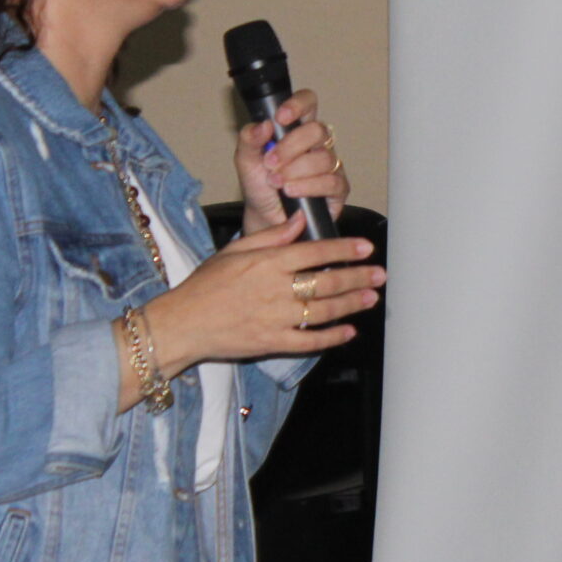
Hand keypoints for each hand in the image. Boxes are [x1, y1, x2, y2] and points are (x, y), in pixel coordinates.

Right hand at [146, 214, 383, 369]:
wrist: (183, 323)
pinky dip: (331, 338)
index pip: (316, 252)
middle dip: (357, 277)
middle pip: (327, 282)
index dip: (345, 249)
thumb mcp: (235, 250)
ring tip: (370, 298)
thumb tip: (298, 220)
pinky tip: (347, 332)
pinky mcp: (272, 342)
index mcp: (268, 262)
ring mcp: (276, 318)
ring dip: (351, 305)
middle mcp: (276, 289)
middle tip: (378, 275)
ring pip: (324, 311)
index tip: (365, 248)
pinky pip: (309, 341)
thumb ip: (271, 235)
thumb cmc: (205, 284)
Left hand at [234, 89, 349, 232]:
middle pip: (318, 130)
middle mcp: (317, 144)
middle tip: (270, 163)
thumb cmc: (260, 186)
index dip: (298, 104)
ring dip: (295, 171)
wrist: (266, 219)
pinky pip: (331, 181)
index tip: (280, 118)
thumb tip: (264, 124)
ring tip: (276, 183)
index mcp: (296, 129)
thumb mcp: (245, 161)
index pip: (308, 102)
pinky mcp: (338, 188)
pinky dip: (308, 186)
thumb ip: (249, 139)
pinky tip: (292, 192)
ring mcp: (330, 165)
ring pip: (323, 158)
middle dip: (290, 147)